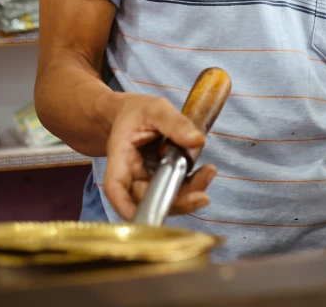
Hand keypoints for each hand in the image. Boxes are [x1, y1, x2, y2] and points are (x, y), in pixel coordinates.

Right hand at [104, 95, 216, 220]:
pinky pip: (175, 190)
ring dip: (188, 194)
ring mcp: (146, 181)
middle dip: (176, 201)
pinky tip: (207, 172)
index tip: (150, 216)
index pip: (116, 188)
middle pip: (147, 200)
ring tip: (209, 173)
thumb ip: (174, 123)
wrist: (133, 114)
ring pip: (164, 199)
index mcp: (120, 157)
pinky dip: (192, 185)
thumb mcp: (155, 109)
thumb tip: (198, 140)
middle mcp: (131, 176)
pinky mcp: (161, 180)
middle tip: (202, 195)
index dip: (127, 207)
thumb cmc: (138, 111)